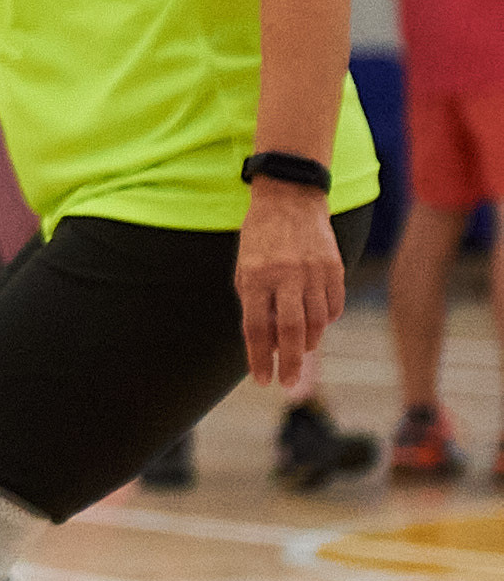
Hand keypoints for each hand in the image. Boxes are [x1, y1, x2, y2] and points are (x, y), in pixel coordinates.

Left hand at [235, 179, 342, 387]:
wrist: (290, 197)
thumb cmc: (260, 238)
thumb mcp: (245, 268)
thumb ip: (254, 304)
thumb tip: (266, 343)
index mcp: (255, 277)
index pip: (255, 328)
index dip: (258, 358)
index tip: (262, 380)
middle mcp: (285, 276)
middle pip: (289, 330)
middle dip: (289, 363)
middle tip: (288, 383)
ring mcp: (313, 271)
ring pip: (316, 322)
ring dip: (308, 343)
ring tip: (299, 352)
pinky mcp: (334, 267)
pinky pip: (334, 306)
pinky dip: (326, 321)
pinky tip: (317, 324)